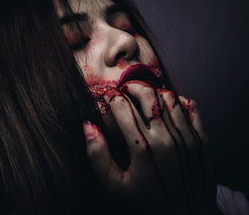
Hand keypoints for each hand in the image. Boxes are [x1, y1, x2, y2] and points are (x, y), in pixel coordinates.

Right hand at [82, 81, 218, 213]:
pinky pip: (190, 106)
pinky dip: (177, 100)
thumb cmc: (146, 204)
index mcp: (141, 148)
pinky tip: (166, 107)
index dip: (110, 97)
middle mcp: (165, 139)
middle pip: (146, 94)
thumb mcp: (114, 186)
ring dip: (152, 91)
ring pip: (167, 96)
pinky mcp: (201, 140)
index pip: (122, 107)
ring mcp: (186, 138)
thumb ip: (97, 155)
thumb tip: (88, 125)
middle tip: (123, 91)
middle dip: (130, 87)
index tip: (106, 98)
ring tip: (142, 97)